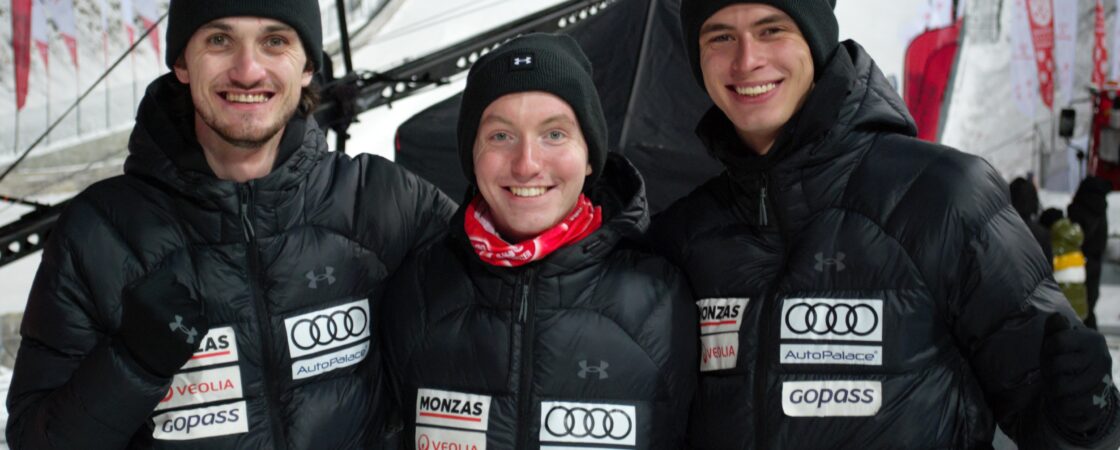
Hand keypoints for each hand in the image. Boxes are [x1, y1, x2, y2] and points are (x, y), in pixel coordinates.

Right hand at [118, 268, 207, 377]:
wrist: (140, 360)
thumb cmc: (137, 326)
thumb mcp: (131, 298)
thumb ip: (149, 281)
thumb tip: (170, 275)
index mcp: (143, 293)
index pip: (169, 276)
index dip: (166, 287)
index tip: (159, 299)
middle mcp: (162, 304)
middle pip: (182, 290)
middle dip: (176, 300)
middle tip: (164, 315)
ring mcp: (179, 320)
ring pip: (194, 305)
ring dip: (186, 314)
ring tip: (173, 325)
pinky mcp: (191, 334)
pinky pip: (202, 320)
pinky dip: (195, 326)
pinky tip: (182, 333)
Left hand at [1041, 313, 1114, 434]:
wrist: (1081, 389)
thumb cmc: (1064, 359)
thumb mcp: (1056, 341)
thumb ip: (1055, 328)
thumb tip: (1056, 317)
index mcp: (1092, 339)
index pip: (1057, 341)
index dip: (1048, 348)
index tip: (1052, 351)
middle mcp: (1102, 359)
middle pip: (1056, 365)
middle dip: (1048, 370)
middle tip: (1054, 372)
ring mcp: (1103, 381)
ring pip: (1060, 386)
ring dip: (1052, 387)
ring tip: (1058, 385)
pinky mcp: (1100, 402)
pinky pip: (1068, 405)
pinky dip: (1060, 404)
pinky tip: (1065, 398)